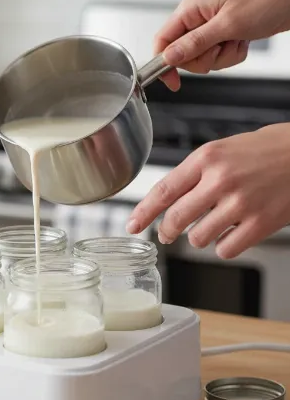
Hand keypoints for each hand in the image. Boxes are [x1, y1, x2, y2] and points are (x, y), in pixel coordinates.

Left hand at [126, 124, 289, 258]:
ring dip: (199, 238)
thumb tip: (166, 201)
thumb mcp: (223, 150)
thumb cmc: (266, 150)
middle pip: (175, 218)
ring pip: (198, 238)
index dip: (143, 212)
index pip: (163, 191)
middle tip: (167, 234)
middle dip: (167, 231)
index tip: (132, 225)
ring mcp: (241, 203)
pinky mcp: (262, 222)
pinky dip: (225, 247)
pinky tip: (232, 235)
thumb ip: (194, 174)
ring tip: (210, 227)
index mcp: (206, 158)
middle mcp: (220, 180)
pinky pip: (226, 249)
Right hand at [156, 0, 289, 90]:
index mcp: (191, 8)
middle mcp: (196, 18)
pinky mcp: (219, 36)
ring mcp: (207, 28)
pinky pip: (216, 58)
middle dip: (204, 58)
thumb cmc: (266, 1)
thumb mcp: (228, 24)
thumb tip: (168, 57)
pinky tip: (242, 41)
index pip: (163, 40)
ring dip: (221, 57)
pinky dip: (230, 55)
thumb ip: (195, 42)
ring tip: (237, 40)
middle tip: (222, 46)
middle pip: (182, 55)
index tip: (172, 81)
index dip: (163, 62)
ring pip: (200, 59)